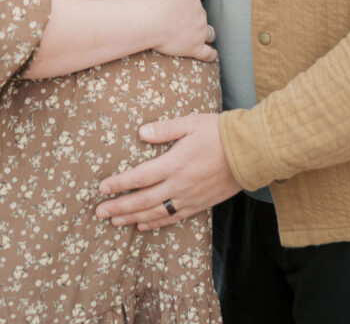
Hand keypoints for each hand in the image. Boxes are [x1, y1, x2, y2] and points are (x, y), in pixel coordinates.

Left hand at [95, 113, 240, 228]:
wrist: (250, 152)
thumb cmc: (219, 132)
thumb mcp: (191, 123)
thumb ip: (165, 129)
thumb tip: (141, 132)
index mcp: (174, 163)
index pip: (139, 177)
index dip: (118, 184)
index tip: (101, 188)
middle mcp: (179, 185)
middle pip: (142, 200)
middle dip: (119, 206)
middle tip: (99, 212)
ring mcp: (189, 198)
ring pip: (155, 213)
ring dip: (133, 218)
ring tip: (115, 221)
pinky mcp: (200, 205)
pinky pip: (173, 218)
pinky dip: (156, 224)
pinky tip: (143, 226)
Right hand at [145, 0, 216, 61]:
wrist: (151, 18)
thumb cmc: (154, 1)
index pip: (193, 3)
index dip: (186, 8)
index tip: (176, 12)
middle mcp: (199, 14)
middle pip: (200, 17)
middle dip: (194, 20)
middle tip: (179, 25)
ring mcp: (199, 32)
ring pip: (209, 33)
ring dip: (206, 35)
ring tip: (200, 38)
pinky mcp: (195, 48)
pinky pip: (208, 53)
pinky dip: (212, 55)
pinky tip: (213, 55)